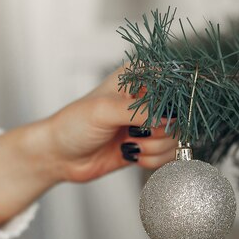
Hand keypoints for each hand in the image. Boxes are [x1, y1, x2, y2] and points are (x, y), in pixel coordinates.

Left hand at [0, 65, 177, 224]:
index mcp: (139, 77)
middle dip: (159, 132)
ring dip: (153, 148)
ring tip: (128, 145)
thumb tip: (169, 118)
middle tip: (134, 133)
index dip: (169, 105)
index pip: (173, 85)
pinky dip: (152, 160)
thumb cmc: (73, 124)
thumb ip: (140, 111)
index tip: (154, 118)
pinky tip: (131, 155)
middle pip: (178, 116)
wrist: (59, 156)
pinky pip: (168, 156)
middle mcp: (148, 99)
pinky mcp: (149, 145)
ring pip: (175, 139)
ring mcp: (150, 124)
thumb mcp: (104, 111)